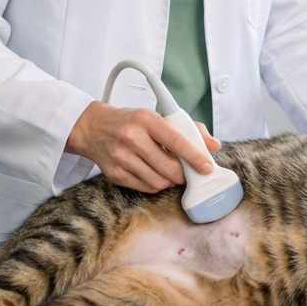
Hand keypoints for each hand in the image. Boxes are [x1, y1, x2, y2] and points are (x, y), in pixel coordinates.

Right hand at [66, 101, 220, 193]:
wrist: (93, 127)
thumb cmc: (131, 122)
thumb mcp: (157, 117)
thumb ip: (188, 129)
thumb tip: (213, 145)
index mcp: (146, 119)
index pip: (176, 140)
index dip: (195, 156)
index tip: (207, 166)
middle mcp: (132, 138)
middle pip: (169, 167)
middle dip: (184, 174)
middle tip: (190, 172)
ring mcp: (121, 158)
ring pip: (159, 181)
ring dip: (171, 181)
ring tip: (170, 171)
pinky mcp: (115, 174)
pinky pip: (146, 188)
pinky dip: (157, 185)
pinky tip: (155, 174)